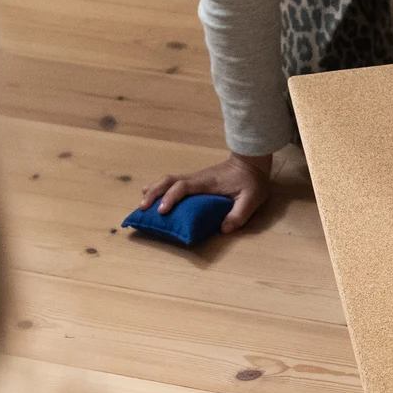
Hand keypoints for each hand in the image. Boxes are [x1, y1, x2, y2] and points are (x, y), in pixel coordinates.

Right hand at [140, 152, 272, 234]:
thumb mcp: (251, 199)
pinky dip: (161, 189)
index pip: (183, 187)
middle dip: (153, 193)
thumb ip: (239, 214)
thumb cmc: (251, 181)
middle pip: (168, 181)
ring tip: (142, 204)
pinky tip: (153, 197)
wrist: (251, 163)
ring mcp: (195, 178)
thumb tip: (223, 230)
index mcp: (207, 182)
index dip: (171, 198)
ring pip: (168, 180)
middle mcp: (197, 178)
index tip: (161, 210)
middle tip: (141, 208)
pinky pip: (174, 183)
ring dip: (154, 190)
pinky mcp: (195, 180)